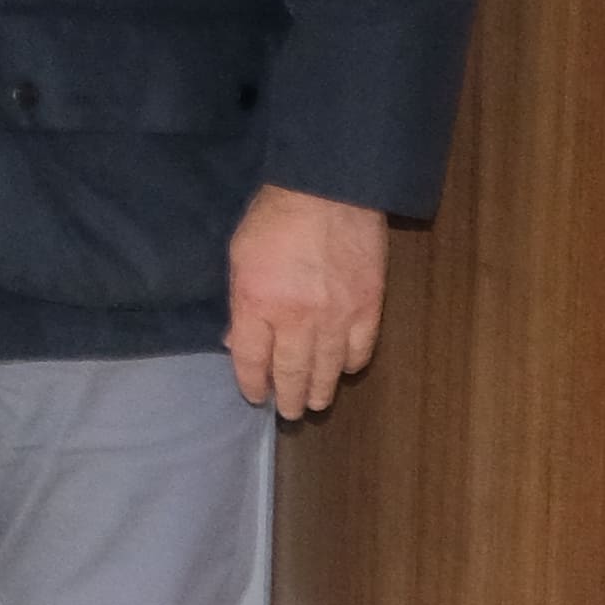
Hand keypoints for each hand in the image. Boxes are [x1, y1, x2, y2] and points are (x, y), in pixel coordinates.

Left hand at [231, 182, 393, 417]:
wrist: (329, 192)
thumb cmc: (274, 220)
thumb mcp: (238, 258)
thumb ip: (239, 304)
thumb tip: (236, 341)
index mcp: (256, 303)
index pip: (250, 359)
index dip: (252, 383)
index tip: (255, 396)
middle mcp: (296, 318)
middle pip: (290, 371)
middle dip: (287, 397)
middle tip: (288, 412)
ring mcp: (336, 316)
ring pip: (327, 368)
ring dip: (320, 389)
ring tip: (314, 403)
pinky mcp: (368, 307)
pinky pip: (360, 349)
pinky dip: (350, 364)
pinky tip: (343, 371)